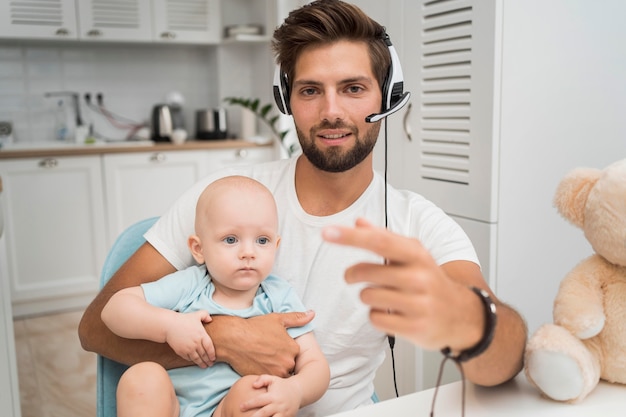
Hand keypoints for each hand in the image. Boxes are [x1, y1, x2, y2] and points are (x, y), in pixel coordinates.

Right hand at [165, 310, 214, 367]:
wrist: (169, 325)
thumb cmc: (184, 319)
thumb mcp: (196, 315)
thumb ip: (205, 315)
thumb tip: (210, 319)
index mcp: (201, 335)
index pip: (209, 347)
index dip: (212, 354)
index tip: (214, 358)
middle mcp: (196, 343)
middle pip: (204, 354)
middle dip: (208, 361)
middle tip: (210, 364)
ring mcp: (188, 348)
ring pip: (197, 358)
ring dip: (201, 363)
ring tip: (204, 366)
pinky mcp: (181, 351)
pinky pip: (189, 358)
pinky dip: (192, 361)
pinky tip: (195, 361)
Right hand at [208, 311, 313, 376]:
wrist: (233, 339)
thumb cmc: (255, 327)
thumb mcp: (278, 319)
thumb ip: (297, 318)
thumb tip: (312, 314)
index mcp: (293, 349)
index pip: (293, 352)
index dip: (283, 348)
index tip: (274, 344)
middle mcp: (287, 362)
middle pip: (287, 364)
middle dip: (279, 359)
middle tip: (266, 351)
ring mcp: (275, 372)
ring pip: (278, 372)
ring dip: (273, 367)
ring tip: (261, 357)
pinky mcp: (264, 379)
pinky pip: (268, 378)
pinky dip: (264, 372)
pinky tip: (256, 363)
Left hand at [240, 375, 300, 416]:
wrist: (299, 391)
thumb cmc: (281, 385)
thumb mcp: (273, 379)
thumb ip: (262, 379)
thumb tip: (253, 385)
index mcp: (272, 396)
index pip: (259, 400)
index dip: (249, 404)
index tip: (240, 406)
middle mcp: (278, 405)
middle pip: (264, 413)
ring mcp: (283, 413)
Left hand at [322, 217, 484, 351]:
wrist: (461, 315)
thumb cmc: (430, 281)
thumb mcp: (412, 255)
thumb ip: (384, 237)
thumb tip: (359, 222)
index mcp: (417, 255)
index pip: (379, 241)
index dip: (351, 236)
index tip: (327, 232)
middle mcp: (419, 277)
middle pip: (366, 272)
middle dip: (352, 274)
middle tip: (352, 276)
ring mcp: (419, 304)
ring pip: (368, 296)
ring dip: (367, 296)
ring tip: (382, 296)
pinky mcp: (415, 327)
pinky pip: (375, 319)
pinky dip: (376, 316)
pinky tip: (391, 313)